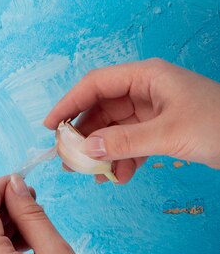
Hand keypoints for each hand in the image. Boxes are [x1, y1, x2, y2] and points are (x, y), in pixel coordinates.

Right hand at [44, 58, 219, 183]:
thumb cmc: (218, 124)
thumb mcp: (169, 133)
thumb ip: (126, 141)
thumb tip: (88, 149)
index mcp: (146, 77)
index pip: (96, 84)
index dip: (70, 102)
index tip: (51, 125)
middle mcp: (146, 90)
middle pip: (102, 108)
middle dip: (86, 134)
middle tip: (69, 159)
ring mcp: (153, 110)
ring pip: (115, 129)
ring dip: (103, 151)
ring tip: (92, 175)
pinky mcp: (162, 129)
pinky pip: (132, 142)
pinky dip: (122, 159)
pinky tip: (118, 176)